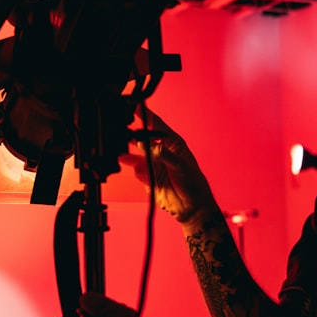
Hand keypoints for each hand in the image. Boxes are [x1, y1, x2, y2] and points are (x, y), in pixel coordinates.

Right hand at [120, 110, 218, 226]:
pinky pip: (138, 171)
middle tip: (124, 135)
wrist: (192, 209)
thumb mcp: (181, 166)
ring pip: (137, 155)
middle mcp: (161, 152)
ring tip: (122, 155)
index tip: (134, 107)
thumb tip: (147, 145)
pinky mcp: (149, 178)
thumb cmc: (194, 185)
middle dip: (133, 137)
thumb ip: (162, 155)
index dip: (145, 115)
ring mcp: (154, 164)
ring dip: (129, 155)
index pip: (155, 125)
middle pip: (143, 139)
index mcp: (172, 143)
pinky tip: (140, 173)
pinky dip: (136, 171)